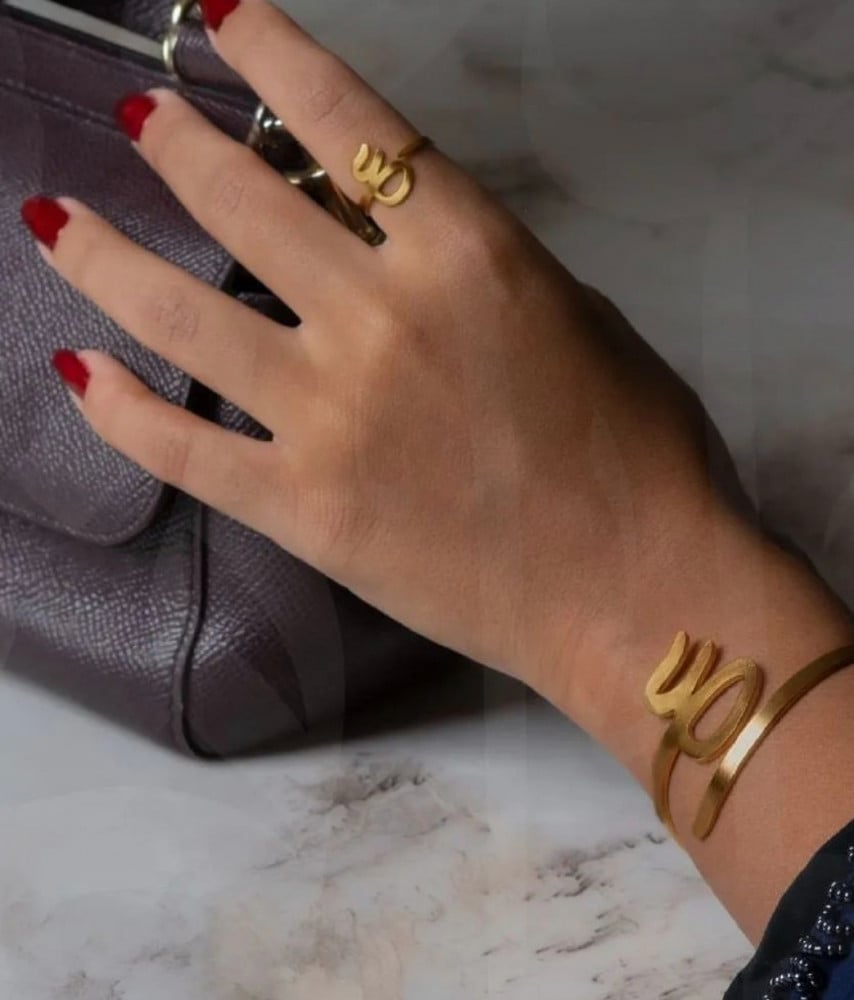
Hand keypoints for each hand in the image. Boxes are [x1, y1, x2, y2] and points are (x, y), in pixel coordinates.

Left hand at [24, 0, 721, 701]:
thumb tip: (400, 243)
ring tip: (56, 222)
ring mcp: (334, 417)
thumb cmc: (639, 454)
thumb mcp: (578, 319)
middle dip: (178, 146)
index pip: (350, 125)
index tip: (223, 22)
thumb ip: (480, 269)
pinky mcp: (307, 510)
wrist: (636, 591)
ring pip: (182, 314)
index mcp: (471, 255)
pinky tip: (77, 371)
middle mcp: (385, 318)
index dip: (275, 57)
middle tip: (142, 123)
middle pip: (243, 203)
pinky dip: (121, 411)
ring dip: (104, 256)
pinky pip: (186, 451)